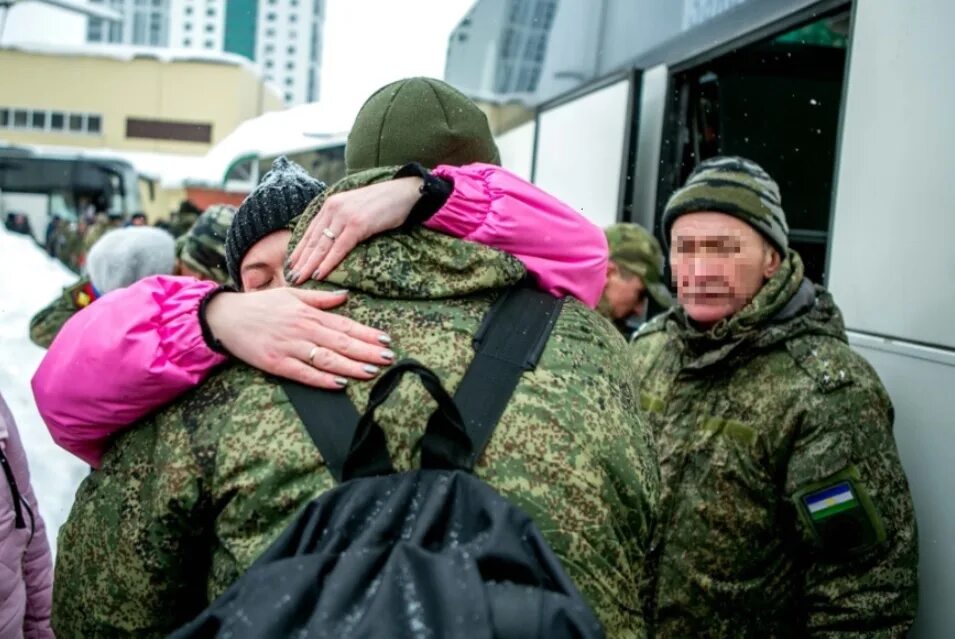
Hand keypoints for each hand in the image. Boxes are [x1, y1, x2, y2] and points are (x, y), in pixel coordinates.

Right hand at [205, 288, 394, 388]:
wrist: (224, 316)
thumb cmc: (260, 305)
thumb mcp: (291, 294)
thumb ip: (320, 298)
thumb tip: (346, 296)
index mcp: (308, 313)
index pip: (344, 325)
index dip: (366, 333)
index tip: (385, 340)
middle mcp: (302, 330)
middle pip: (341, 343)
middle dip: (367, 351)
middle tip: (388, 358)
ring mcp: (289, 347)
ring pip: (326, 358)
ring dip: (351, 366)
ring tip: (372, 371)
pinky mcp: (275, 363)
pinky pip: (303, 373)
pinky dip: (321, 379)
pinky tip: (339, 383)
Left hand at [287, 177, 423, 283]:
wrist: (405, 193)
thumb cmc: (383, 203)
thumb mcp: (356, 208)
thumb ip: (342, 219)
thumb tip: (333, 238)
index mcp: (331, 204)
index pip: (310, 231)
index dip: (299, 249)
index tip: (291, 264)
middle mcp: (334, 208)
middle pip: (313, 240)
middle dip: (300, 260)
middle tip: (291, 277)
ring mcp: (345, 216)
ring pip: (322, 245)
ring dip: (310, 264)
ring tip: (300, 278)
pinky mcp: (358, 225)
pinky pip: (339, 248)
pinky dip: (328, 262)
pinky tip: (320, 273)